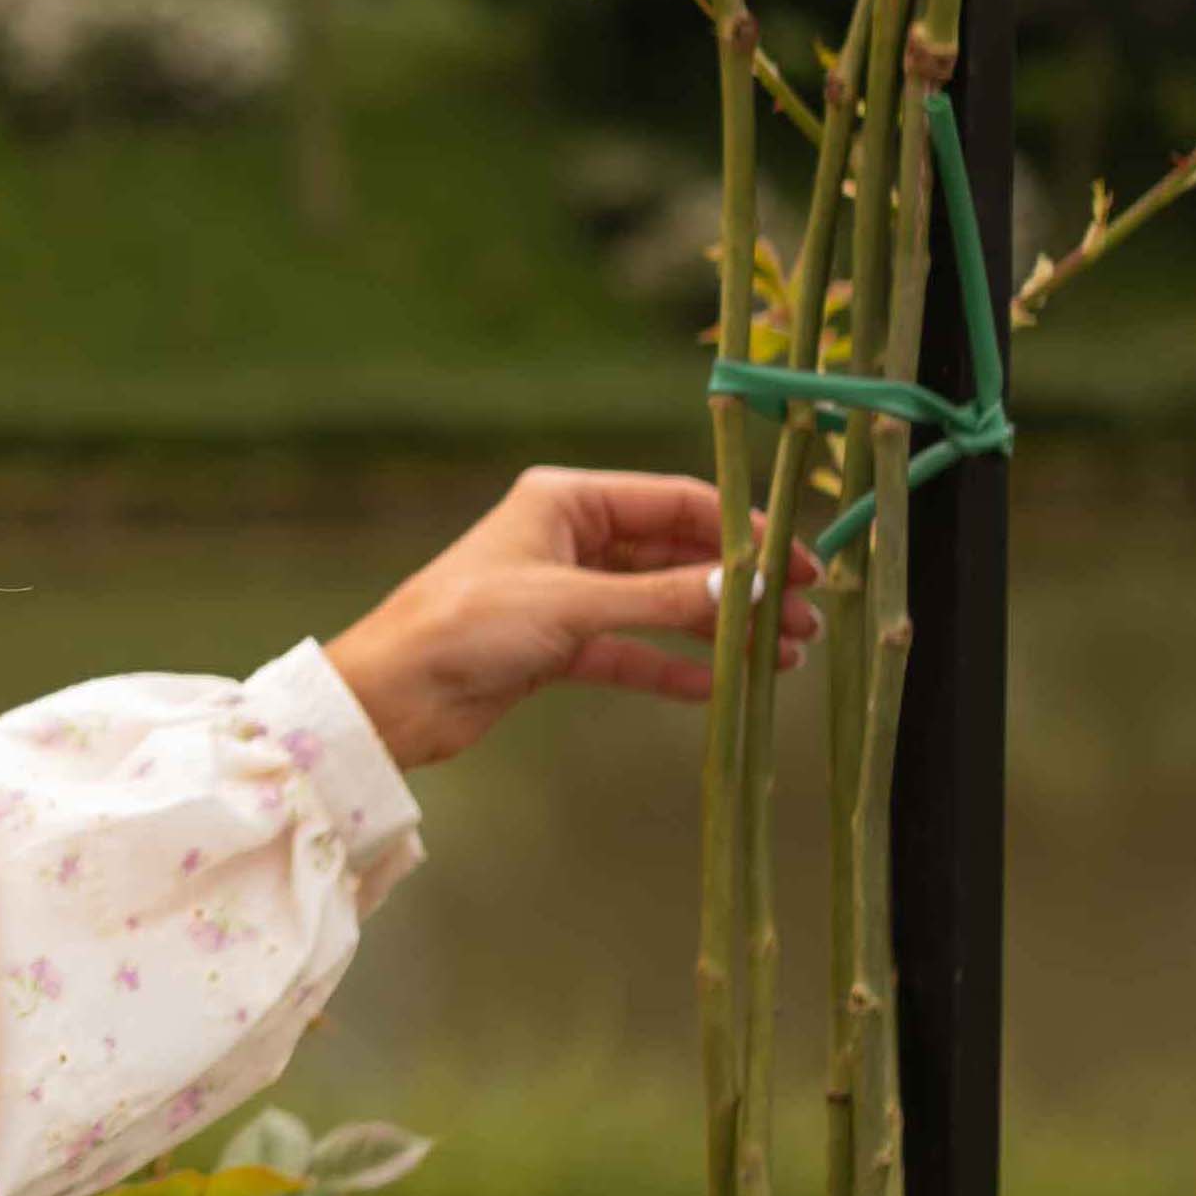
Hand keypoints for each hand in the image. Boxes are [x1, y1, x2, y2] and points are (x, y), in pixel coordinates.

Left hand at [323, 466, 818, 775]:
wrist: (390, 696)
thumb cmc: (464, 625)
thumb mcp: (572, 605)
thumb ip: (662, 599)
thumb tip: (747, 587)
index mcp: (566, 499)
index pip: (676, 502)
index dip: (743, 532)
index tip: (799, 565)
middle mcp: (570, 537)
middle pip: (676, 553)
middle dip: (741, 585)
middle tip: (805, 618)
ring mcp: (566, 592)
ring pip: (661, 605)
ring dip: (720, 628)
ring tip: (784, 654)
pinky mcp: (557, 646)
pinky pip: (633, 651)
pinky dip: (677, 668)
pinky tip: (724, 687)